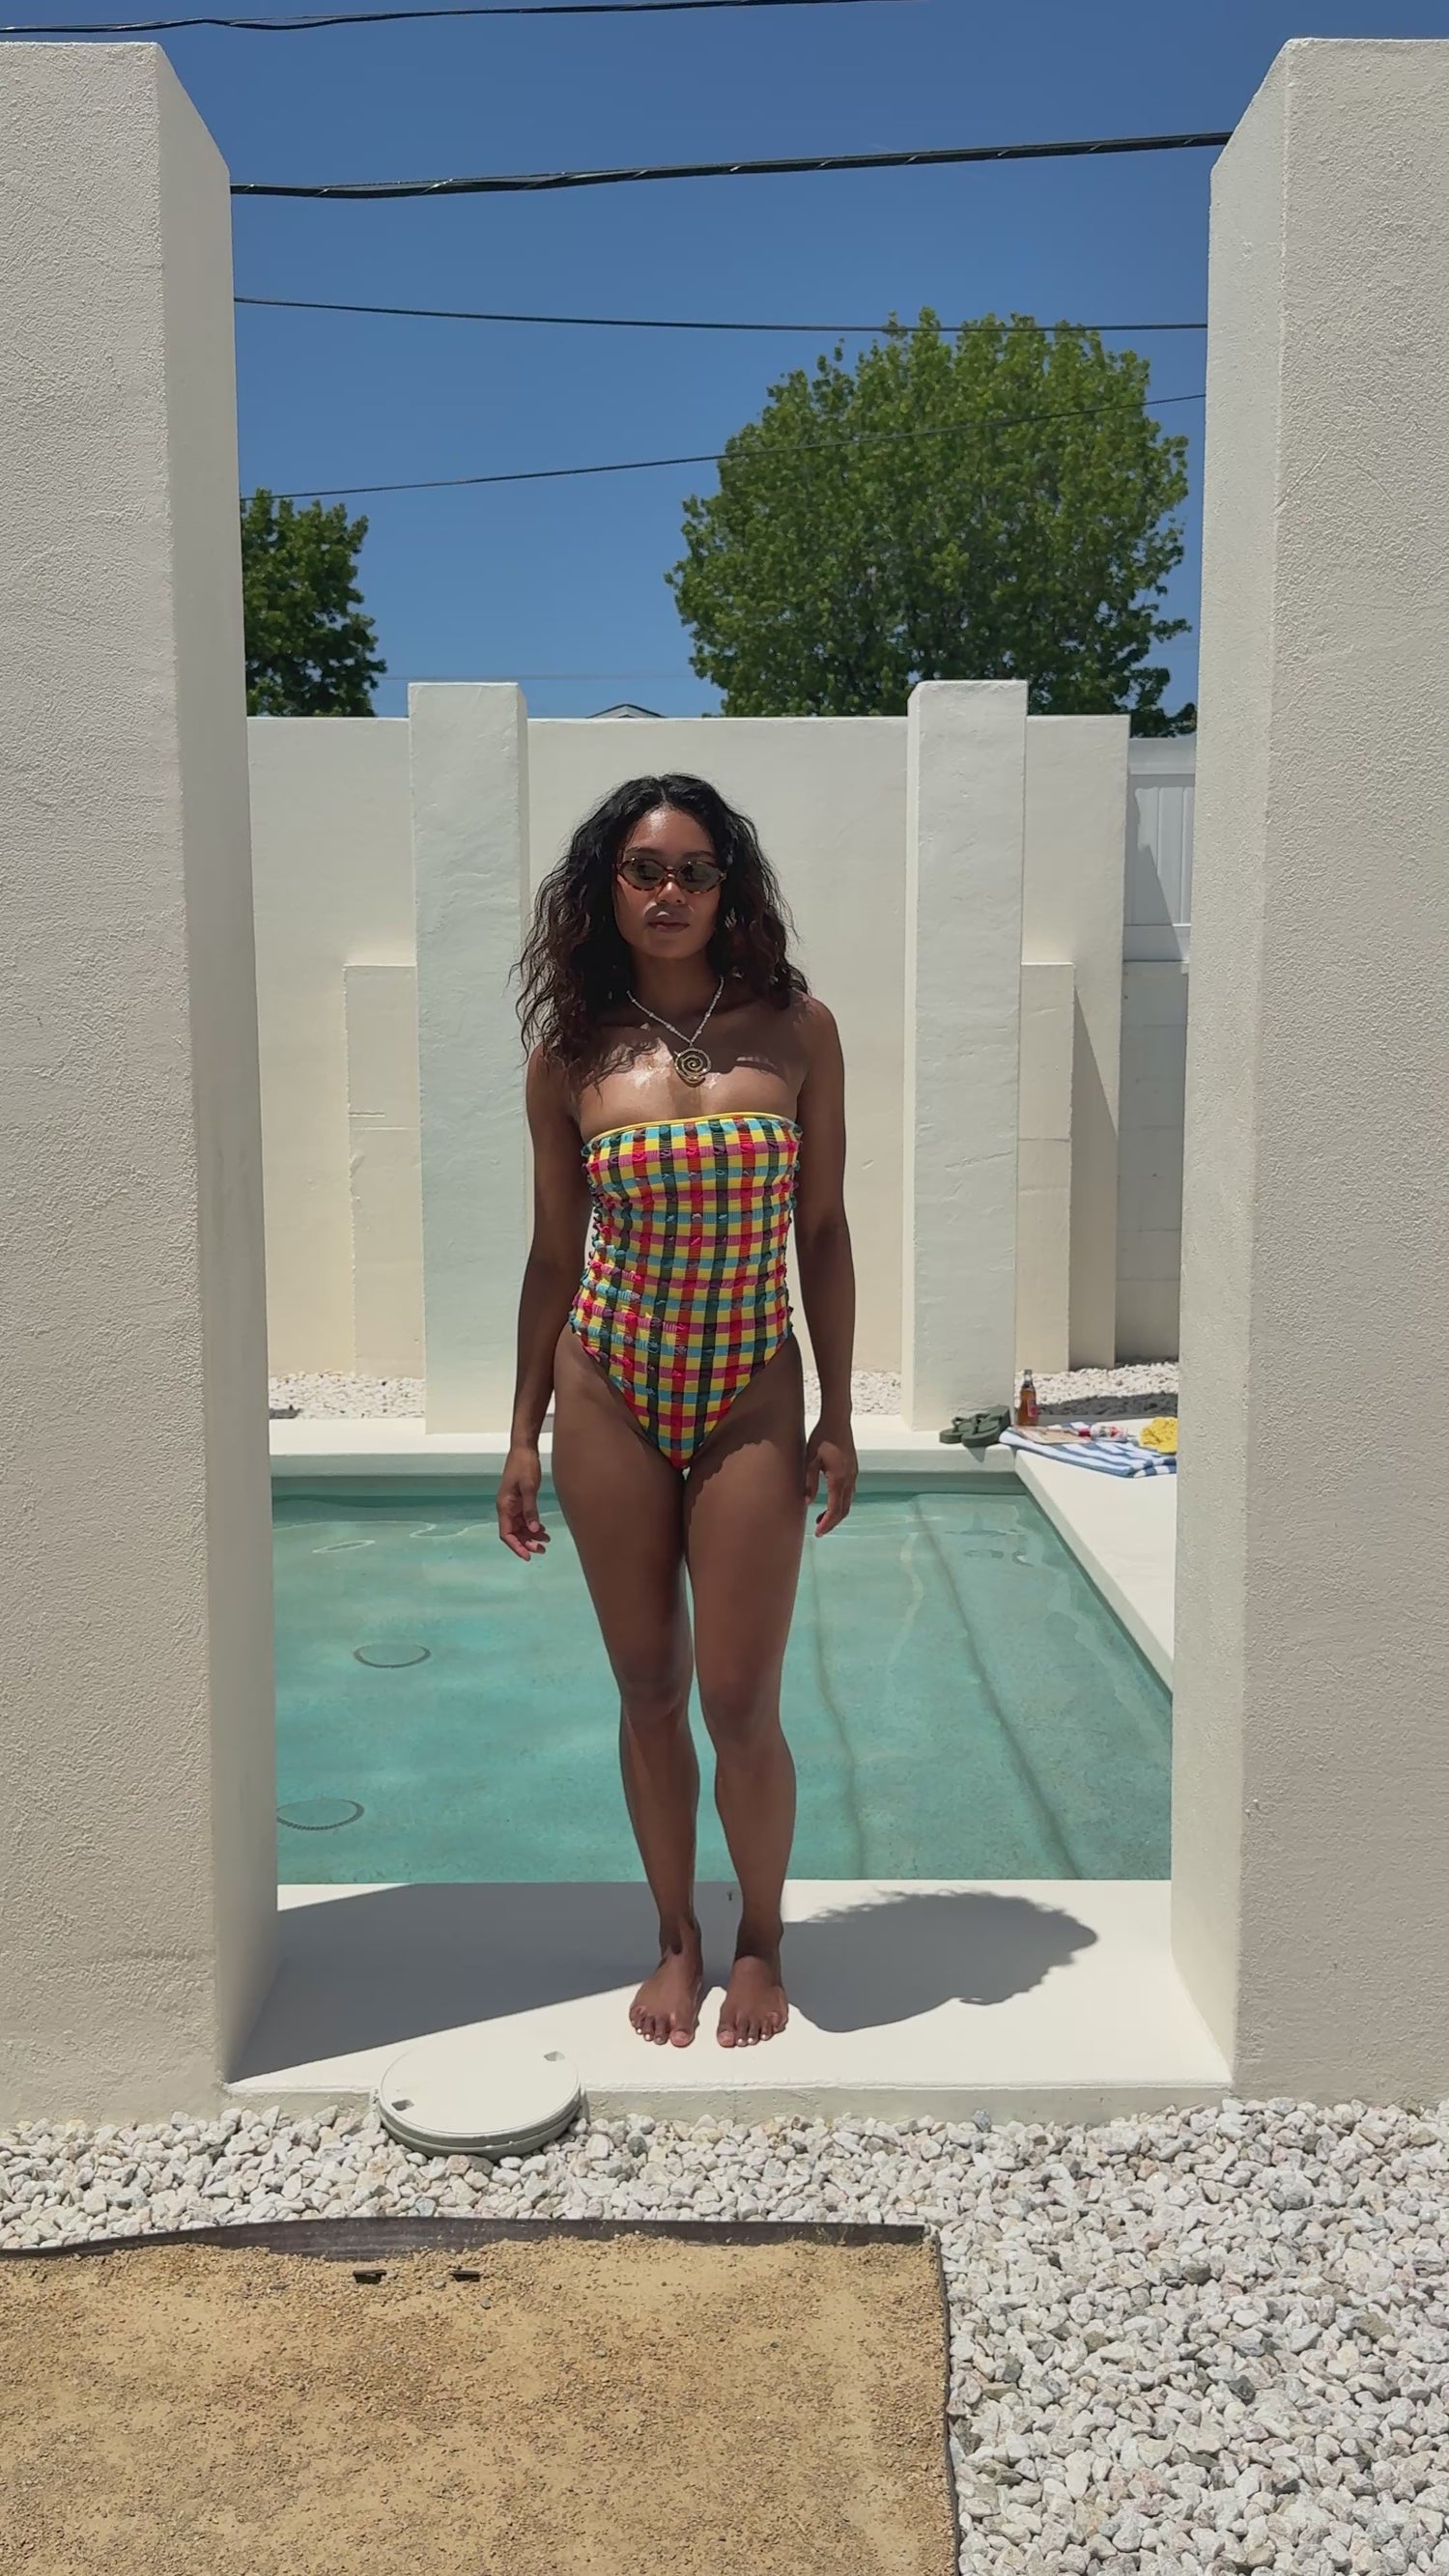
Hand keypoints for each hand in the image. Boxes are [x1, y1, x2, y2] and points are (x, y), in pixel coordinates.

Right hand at [497, 1442, 548, 1560]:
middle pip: (514, 1533)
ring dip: (531, 1536)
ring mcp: (513, 1504)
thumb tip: (533, 1530)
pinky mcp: (520, 1500)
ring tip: (546, 1542)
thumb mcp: (529, 1487)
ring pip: (520, 1527)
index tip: (528, 1556)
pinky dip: (533, 1526)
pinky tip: (544, 1530)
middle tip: (542, 1550)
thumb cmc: (524, 1465)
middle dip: (526, 1543)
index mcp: (504, 1506)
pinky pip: (525, 1519)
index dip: (516, 1546)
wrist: (524, 1448)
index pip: (506, 1534)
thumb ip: (530, 1509)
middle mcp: (506, 1507)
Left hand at [805, 1419, 856, 1535]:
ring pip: (848, 1501)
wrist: (838, 1419)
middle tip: (819, 1530)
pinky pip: (850, 1492)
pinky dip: (841, 1502)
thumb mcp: (810, 1460)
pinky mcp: (853, 1469)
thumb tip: (807, 1502)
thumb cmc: (822, 1437)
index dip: (827, 1523)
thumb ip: (809, 1482)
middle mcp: (850, 1479)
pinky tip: (832, 1501)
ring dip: (837, 1513)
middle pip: (844, 1509)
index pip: (835, 1509)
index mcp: (839, 1478)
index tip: (818, 1532)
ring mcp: (854, 1474)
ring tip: (823, 1518)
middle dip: (833, 1522)